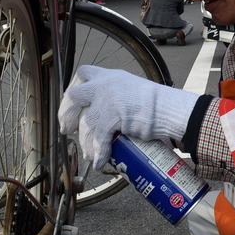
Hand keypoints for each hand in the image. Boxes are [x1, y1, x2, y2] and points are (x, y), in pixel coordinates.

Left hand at [58, 65, 198, 169]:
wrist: (167, 108)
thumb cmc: (154, 103)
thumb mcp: (129, 89)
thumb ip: (113, 95)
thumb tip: (99, 115)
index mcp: (110, 75)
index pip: (83, 72)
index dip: (73, 88)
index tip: (71, 103)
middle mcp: (105, 84)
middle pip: (74, 96)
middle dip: (66, 114)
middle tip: (67, 129)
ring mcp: (107, 100)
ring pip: (86, 123)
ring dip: (85, 142)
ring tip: (89, 154)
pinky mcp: (112, 117)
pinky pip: (99, 139)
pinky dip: (98, 154)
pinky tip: (99, 162)